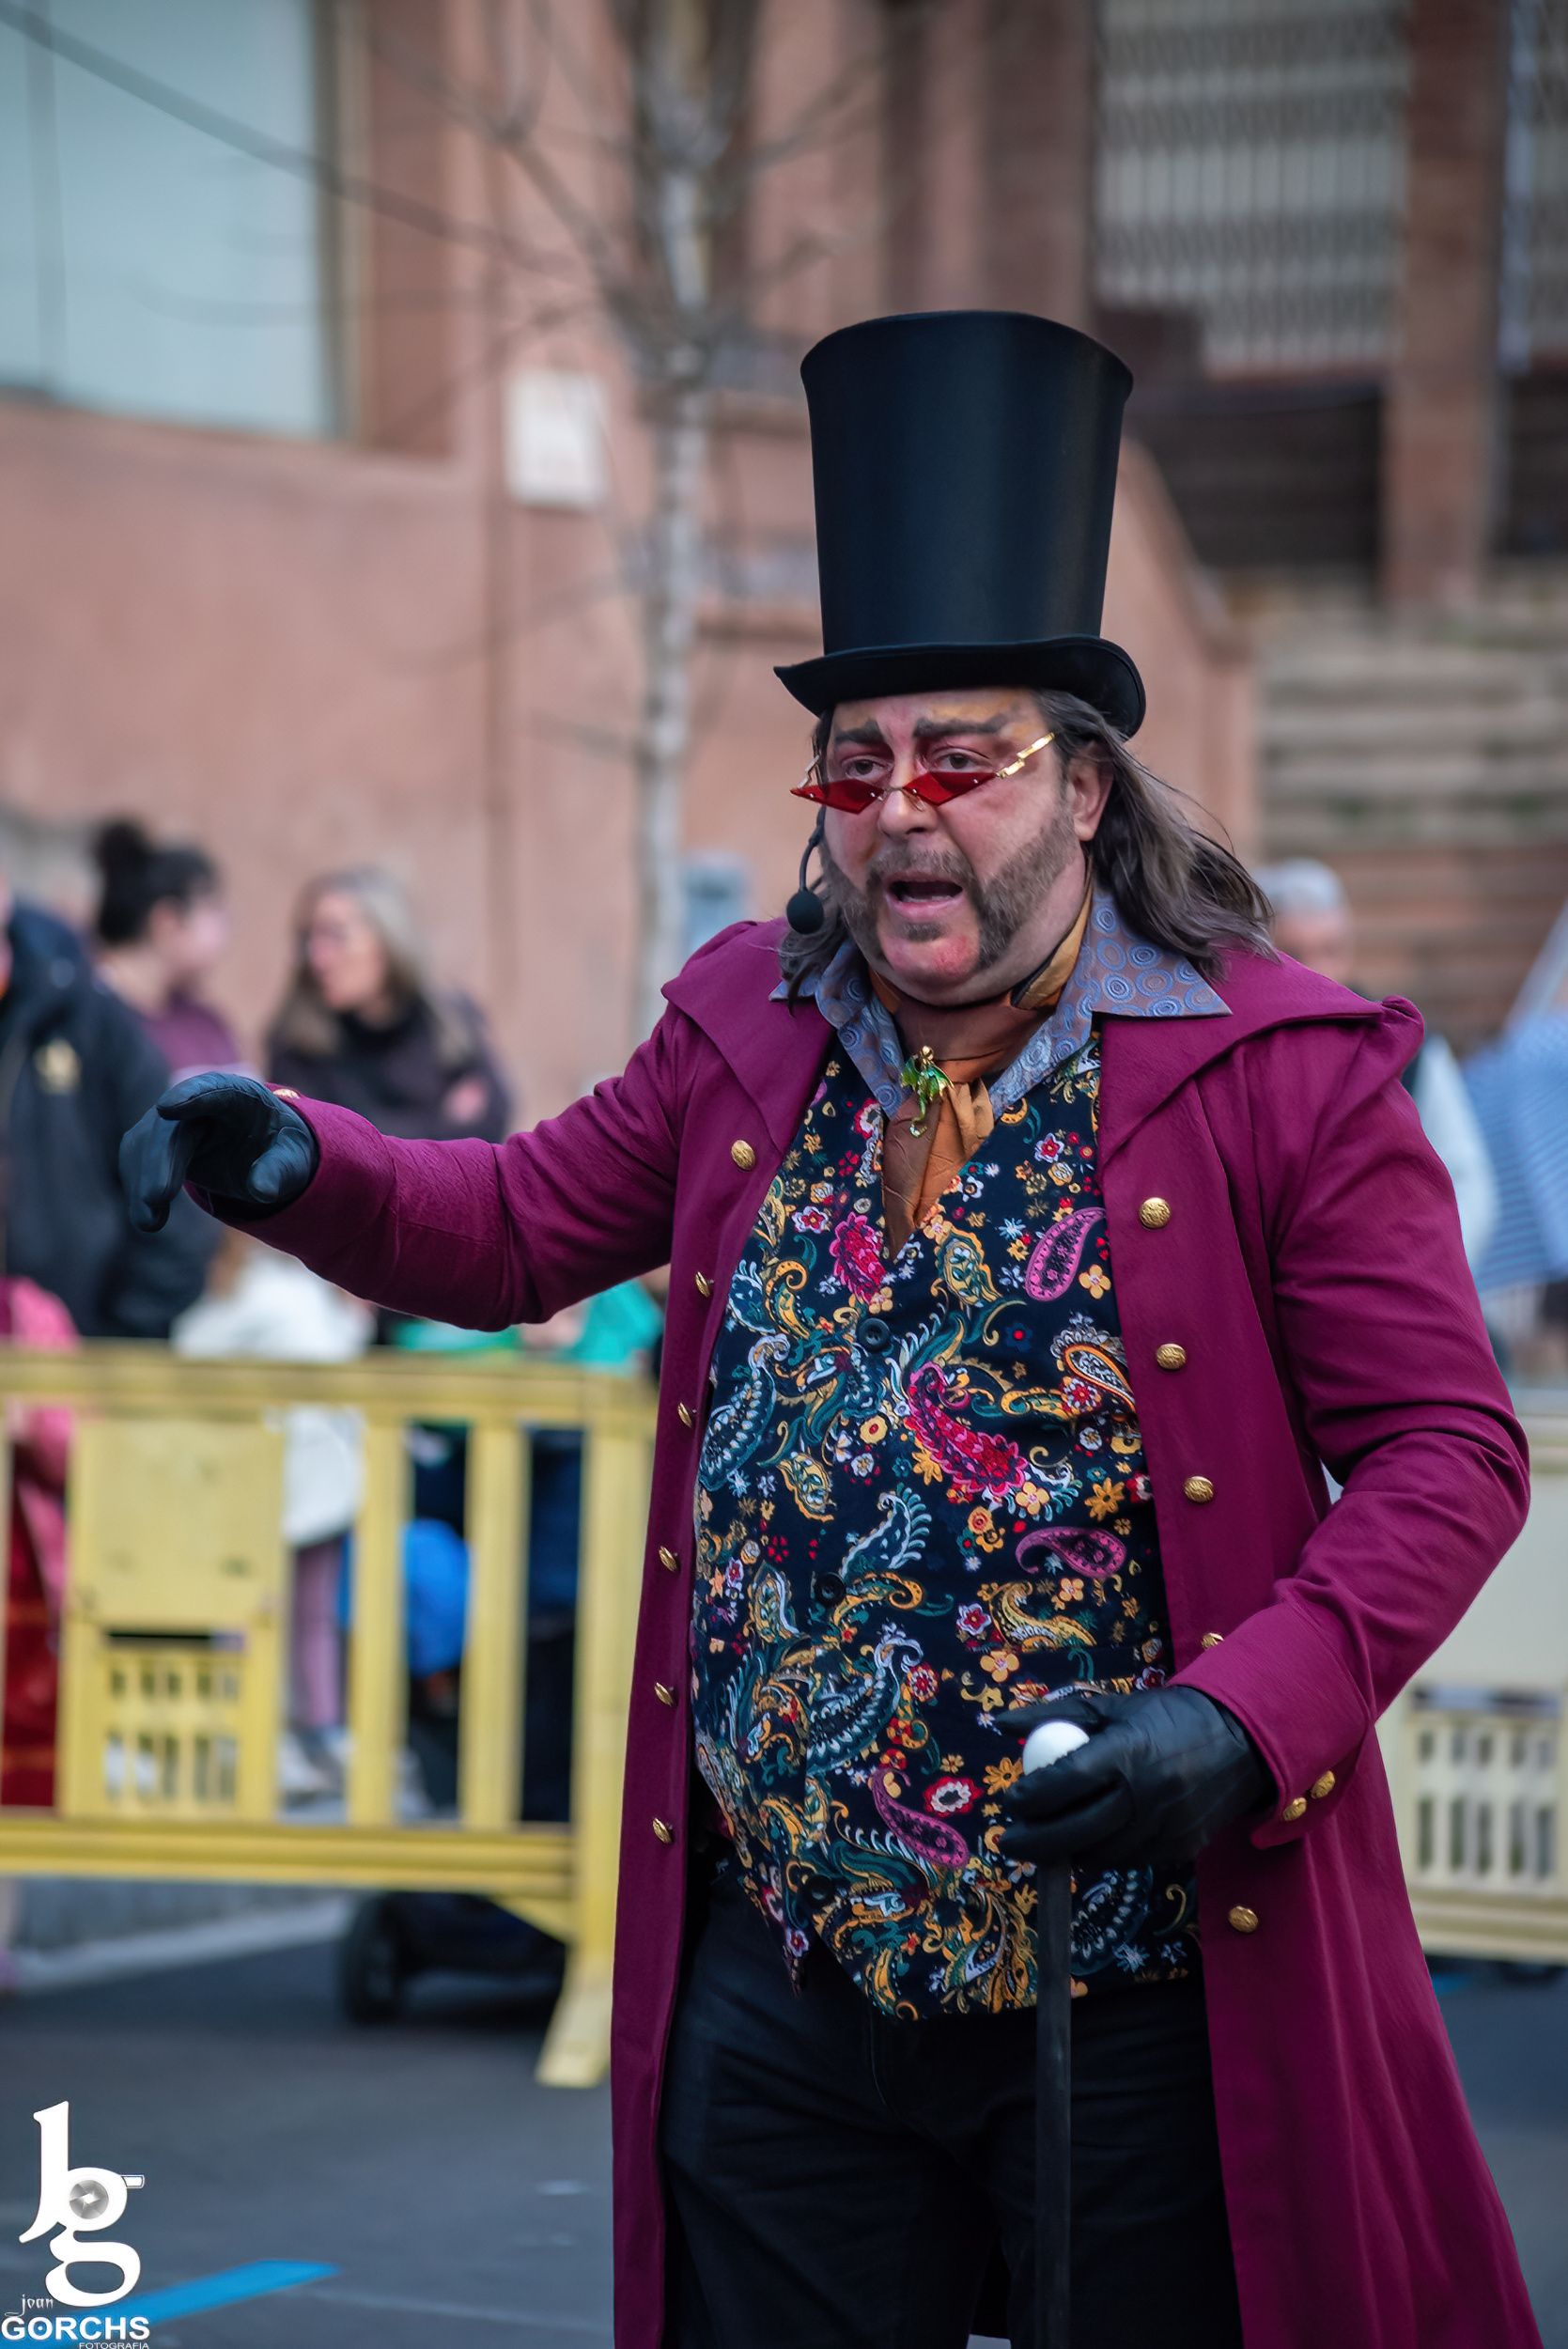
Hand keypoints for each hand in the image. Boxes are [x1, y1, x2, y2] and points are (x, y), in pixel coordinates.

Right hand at [120, 1074, 318, 1233]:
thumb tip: (262, 1191)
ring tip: (149, 1223)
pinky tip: (147, 1219)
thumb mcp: (291, 1159)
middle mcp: (198, 1100)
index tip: (166, 1108)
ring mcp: (173, 1120)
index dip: (190, 1096)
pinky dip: (139, 1189)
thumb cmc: (280, 1149)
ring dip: (143, 1182)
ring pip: (146, 1144)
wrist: (262, 1151)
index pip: (213, 1088)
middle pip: (171, 1126)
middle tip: (156, 1197)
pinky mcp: (157, 1141)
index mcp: (239, 1095)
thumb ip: (278, 1171)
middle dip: (160, 1161)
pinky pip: (139, 1161)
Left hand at [1000, 1686, 1272, 1871]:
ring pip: (1101, 1854)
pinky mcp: (1182, 1849)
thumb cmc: (1167, 1718)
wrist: (1242, 1740)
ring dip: (1067, 1852)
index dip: (1032, 1797)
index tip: (1009, 1801)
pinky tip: (1086, 1843)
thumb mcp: (1112, 1708)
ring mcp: (1167, 1827)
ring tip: (1044, 1841)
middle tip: (1008, 1840)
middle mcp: (1148, 1794)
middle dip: (1035, 1842)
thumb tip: (1000, 1725)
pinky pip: (1129, 1860)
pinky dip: (1103, 1854)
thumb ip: (1054, 1716)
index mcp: (1128, 1751)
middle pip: (1077, 1830)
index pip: (1067, 1782)